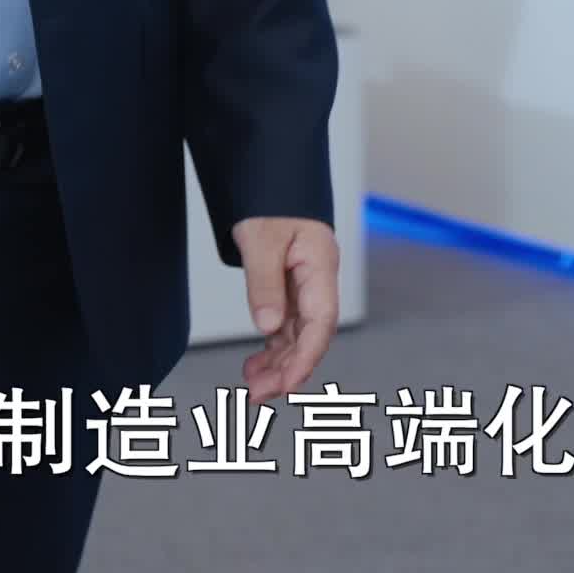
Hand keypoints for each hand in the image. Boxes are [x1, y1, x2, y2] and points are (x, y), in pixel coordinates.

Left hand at [233, 217, 339, 403]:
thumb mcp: (260, 238)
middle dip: (288, 369)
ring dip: (278, 363)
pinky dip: (272, 348)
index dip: (306, 357)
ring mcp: (305, 287)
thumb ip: (264, 283)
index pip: (321, 322)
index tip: (288, 384)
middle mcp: (318, 280)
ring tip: (252, 387)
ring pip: (297, 335)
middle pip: (311, 335)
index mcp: (320, 265)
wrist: (266, 178)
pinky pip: (286, 326)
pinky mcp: (290, 288)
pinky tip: (256, 365)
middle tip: (259, 394)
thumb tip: (267, 327)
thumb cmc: (269, 199)